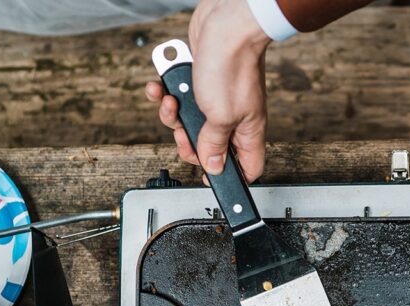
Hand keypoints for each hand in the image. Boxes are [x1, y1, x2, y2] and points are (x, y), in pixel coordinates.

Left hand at [145, 0, 271, 181]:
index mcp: (247, 131)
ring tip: (170, 101)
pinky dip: (166, 93)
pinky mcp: (200, 83)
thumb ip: (213, 144)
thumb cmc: (231, 65)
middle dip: (188, 142)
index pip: (246, 167)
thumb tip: (212, 166)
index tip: (211, 177)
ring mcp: (216, 100)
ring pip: (189, 123)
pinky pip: (179, 98)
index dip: (229, 176)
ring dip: (171, 114)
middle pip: (209, 147)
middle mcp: (233, 117)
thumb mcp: (220, 116)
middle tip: (182, 134)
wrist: (224, 24)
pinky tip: (162, 86)